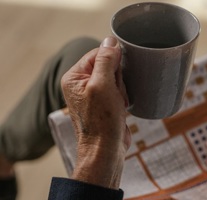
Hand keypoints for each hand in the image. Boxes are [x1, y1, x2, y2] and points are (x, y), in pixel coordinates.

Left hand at [61, 36, 130, 188]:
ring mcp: (93, 93)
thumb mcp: (103, 85)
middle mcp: (81, 83)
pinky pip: (119, 89)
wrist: (106, 148)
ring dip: (122, 89)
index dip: (112, 62)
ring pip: (116, 77)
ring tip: (118, 103)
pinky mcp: (104, 102)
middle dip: (118, 78)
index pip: (97, 53)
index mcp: (74, 76)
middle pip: (108, 65)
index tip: (115, 78)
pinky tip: (121, 107)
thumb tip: (111, 40)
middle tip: (115, 94)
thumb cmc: (102, 120)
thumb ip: (105, 60)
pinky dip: (123, 97)